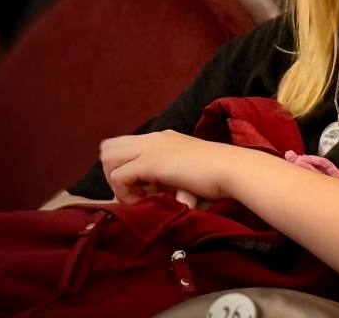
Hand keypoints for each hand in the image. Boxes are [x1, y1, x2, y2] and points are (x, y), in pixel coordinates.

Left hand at [100, 130, 242, 204]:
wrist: (231, 169)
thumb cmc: (217, 174)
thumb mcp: (188, 170)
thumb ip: (171, 177)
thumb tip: (159, 196)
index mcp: (163, 138)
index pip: (123, 144)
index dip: (124, 168)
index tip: (142, 188)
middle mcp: (153, 138)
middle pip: (108, 148)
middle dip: (113, 173)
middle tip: (133, 191)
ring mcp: (151, 148)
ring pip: (108, 159)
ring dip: (116, 182)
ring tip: (138, 197)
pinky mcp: (150, 162)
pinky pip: (118, 176)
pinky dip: (124, 193)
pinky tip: (145, 201)